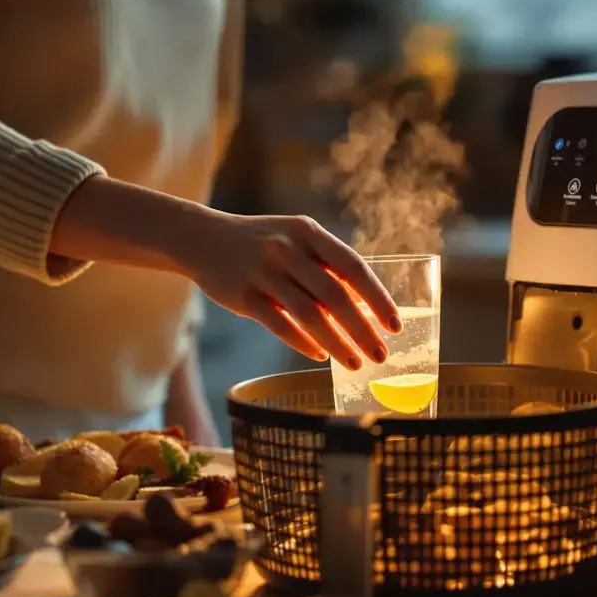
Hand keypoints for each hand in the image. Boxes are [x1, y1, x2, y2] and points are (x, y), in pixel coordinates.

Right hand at [186, 212, 401, 369]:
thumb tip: (365, 308)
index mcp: (308, 232)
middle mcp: (287, 249)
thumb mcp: (295, 240)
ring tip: (354, 363)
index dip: (377, 298)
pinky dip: (303, 342)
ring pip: (309, 314)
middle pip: (335, 295)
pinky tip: (320, 356)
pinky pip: (279, 325)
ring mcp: (263, 272)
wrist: (202, 238)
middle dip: (362, 329)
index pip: (352, 266)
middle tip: (380, 355)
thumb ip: (326, 268)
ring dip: (337, 343)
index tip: (394, 325)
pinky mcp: (243, 295)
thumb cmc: (261, 243)